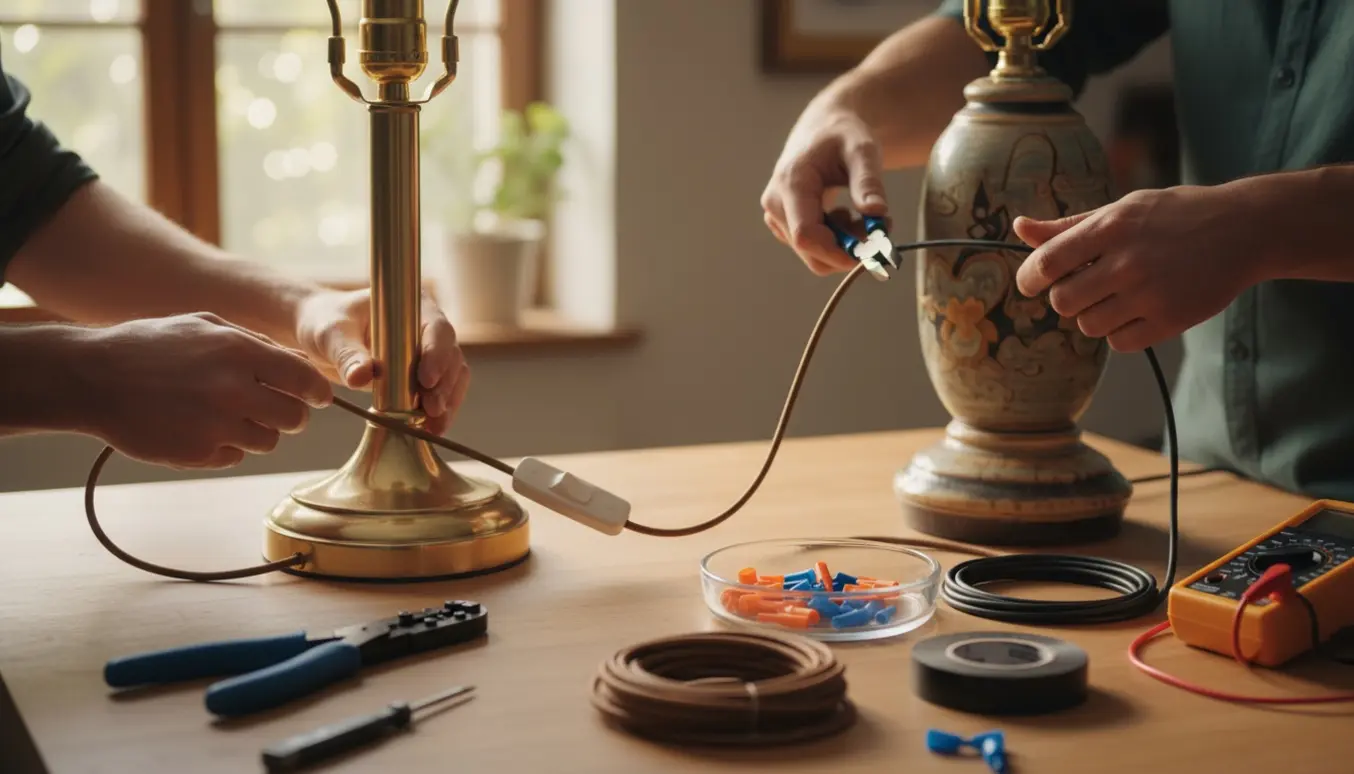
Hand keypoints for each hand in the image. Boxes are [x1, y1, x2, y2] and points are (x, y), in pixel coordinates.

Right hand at [83, 313, 332, 468]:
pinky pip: (235, 456)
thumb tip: (302, 361)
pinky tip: (198, 426)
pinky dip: (225, 445)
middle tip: (273, 407)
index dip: (317, 392)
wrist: (93, 378)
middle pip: (295, 418)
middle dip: (290, 414)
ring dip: (257, 430)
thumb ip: (259, 344)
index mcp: (240, 353)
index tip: (316, 397)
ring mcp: (215, 426)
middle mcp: (233, 391)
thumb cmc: (153, 346)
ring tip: (225, 413)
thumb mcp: (205, 326)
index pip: (306, 381)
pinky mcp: (198, 454)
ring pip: (269, 441)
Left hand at [292, 288, 468, 434]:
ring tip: (434, 427)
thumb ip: (347, 354)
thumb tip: (362, 377)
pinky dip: (438, 412)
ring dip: (447, 402)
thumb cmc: (325, 323)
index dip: (437, 354)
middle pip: (450, 356)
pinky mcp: (422, 377)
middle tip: (432, 409)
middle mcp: (426, 329)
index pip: (437, 329)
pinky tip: (430, 429)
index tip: (426, 380)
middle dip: (445, 385)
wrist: (319, 335)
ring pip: (452, 377)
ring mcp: (427, 353)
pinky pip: (440, 393)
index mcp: (411, 309)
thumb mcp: (331, 335)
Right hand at [761, 108, 887, 274]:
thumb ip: (868, 181)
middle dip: (848, 249)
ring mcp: (776, 216)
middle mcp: (776, 204)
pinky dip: (836, 242)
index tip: (871, 252)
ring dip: (845, 245)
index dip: (837, 252)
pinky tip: (847, 216)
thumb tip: (878, 213)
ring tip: (864, 216)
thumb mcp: (862, 150)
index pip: (806, 235)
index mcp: (791, 183)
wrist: (824, 127)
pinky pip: (812, 248)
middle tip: (881, 228)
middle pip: (810, 251)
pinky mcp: (783, 224)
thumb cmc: (843, 135)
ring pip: (813, 254)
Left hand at [1012, 186, 1263, 351]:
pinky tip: (1135, 311)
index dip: (1029, 278)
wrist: (1244, 229)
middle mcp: (1127, 261)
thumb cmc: (1174, 215)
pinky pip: (1119, 343)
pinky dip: (1119, 333)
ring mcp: (1150, 294)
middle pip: (1063, 301)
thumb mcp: (1122, 209)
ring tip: (1114, 297)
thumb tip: (1020, 227)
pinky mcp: (1170, 320)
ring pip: (1088, 326)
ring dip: (1092, 316)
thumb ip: (1069, 226)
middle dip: (1065, 297)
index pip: (1047, 263)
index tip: (1032, 283)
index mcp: (1111, 227)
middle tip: (1084, 287)